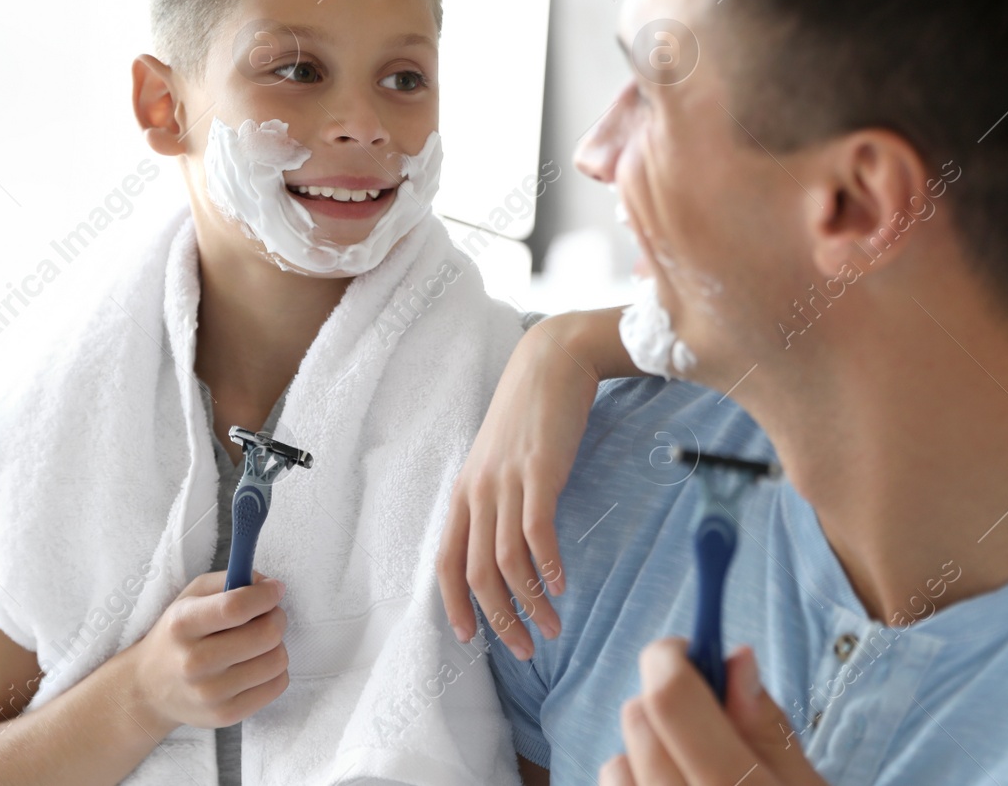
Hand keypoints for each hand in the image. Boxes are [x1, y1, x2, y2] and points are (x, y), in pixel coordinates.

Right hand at [127, 569, 289, 731]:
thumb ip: (230, 579)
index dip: (265, 595)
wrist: (148, 689)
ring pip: (276, 660)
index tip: (275, 589)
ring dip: (277, 645)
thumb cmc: (177, 634)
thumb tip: (270, 585)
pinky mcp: (225, 715)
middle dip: (277, 617)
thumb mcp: (190, 596)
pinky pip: (277, 685)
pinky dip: (275, 670)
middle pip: (265, 634)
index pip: (236, 607)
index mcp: (183, 624)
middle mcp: (194, 662)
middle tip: (269, 615)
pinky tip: (256, 664)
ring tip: (259, 642)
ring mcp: (210, 694)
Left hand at [437, 308, 632, 658]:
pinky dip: (547, 566)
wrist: (552, 360)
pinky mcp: (540, 471)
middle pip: (476, 572)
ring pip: (507, 560)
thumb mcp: (500, 459)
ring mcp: (507, 481)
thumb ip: (498, 498)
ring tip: (552, 627)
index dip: (454, 603)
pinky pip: (537, 531)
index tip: (470, 638)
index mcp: (465, 491)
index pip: (446, 560)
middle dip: (498, 619)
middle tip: (522, 649)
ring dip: (530, 602)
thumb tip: (508, 546)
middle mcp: (478, 490)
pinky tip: (561, 586)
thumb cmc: (530, 413)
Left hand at [601, 640, 825, 785]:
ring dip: (651, 750)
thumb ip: (770, 730)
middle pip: (639, 720)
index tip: (689, 648)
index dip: (674, 658)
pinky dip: (637, 780)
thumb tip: (736, 657)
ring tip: (697, 770)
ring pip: (616, 760)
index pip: (671, 702)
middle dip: (668, 702)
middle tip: (710, 718)